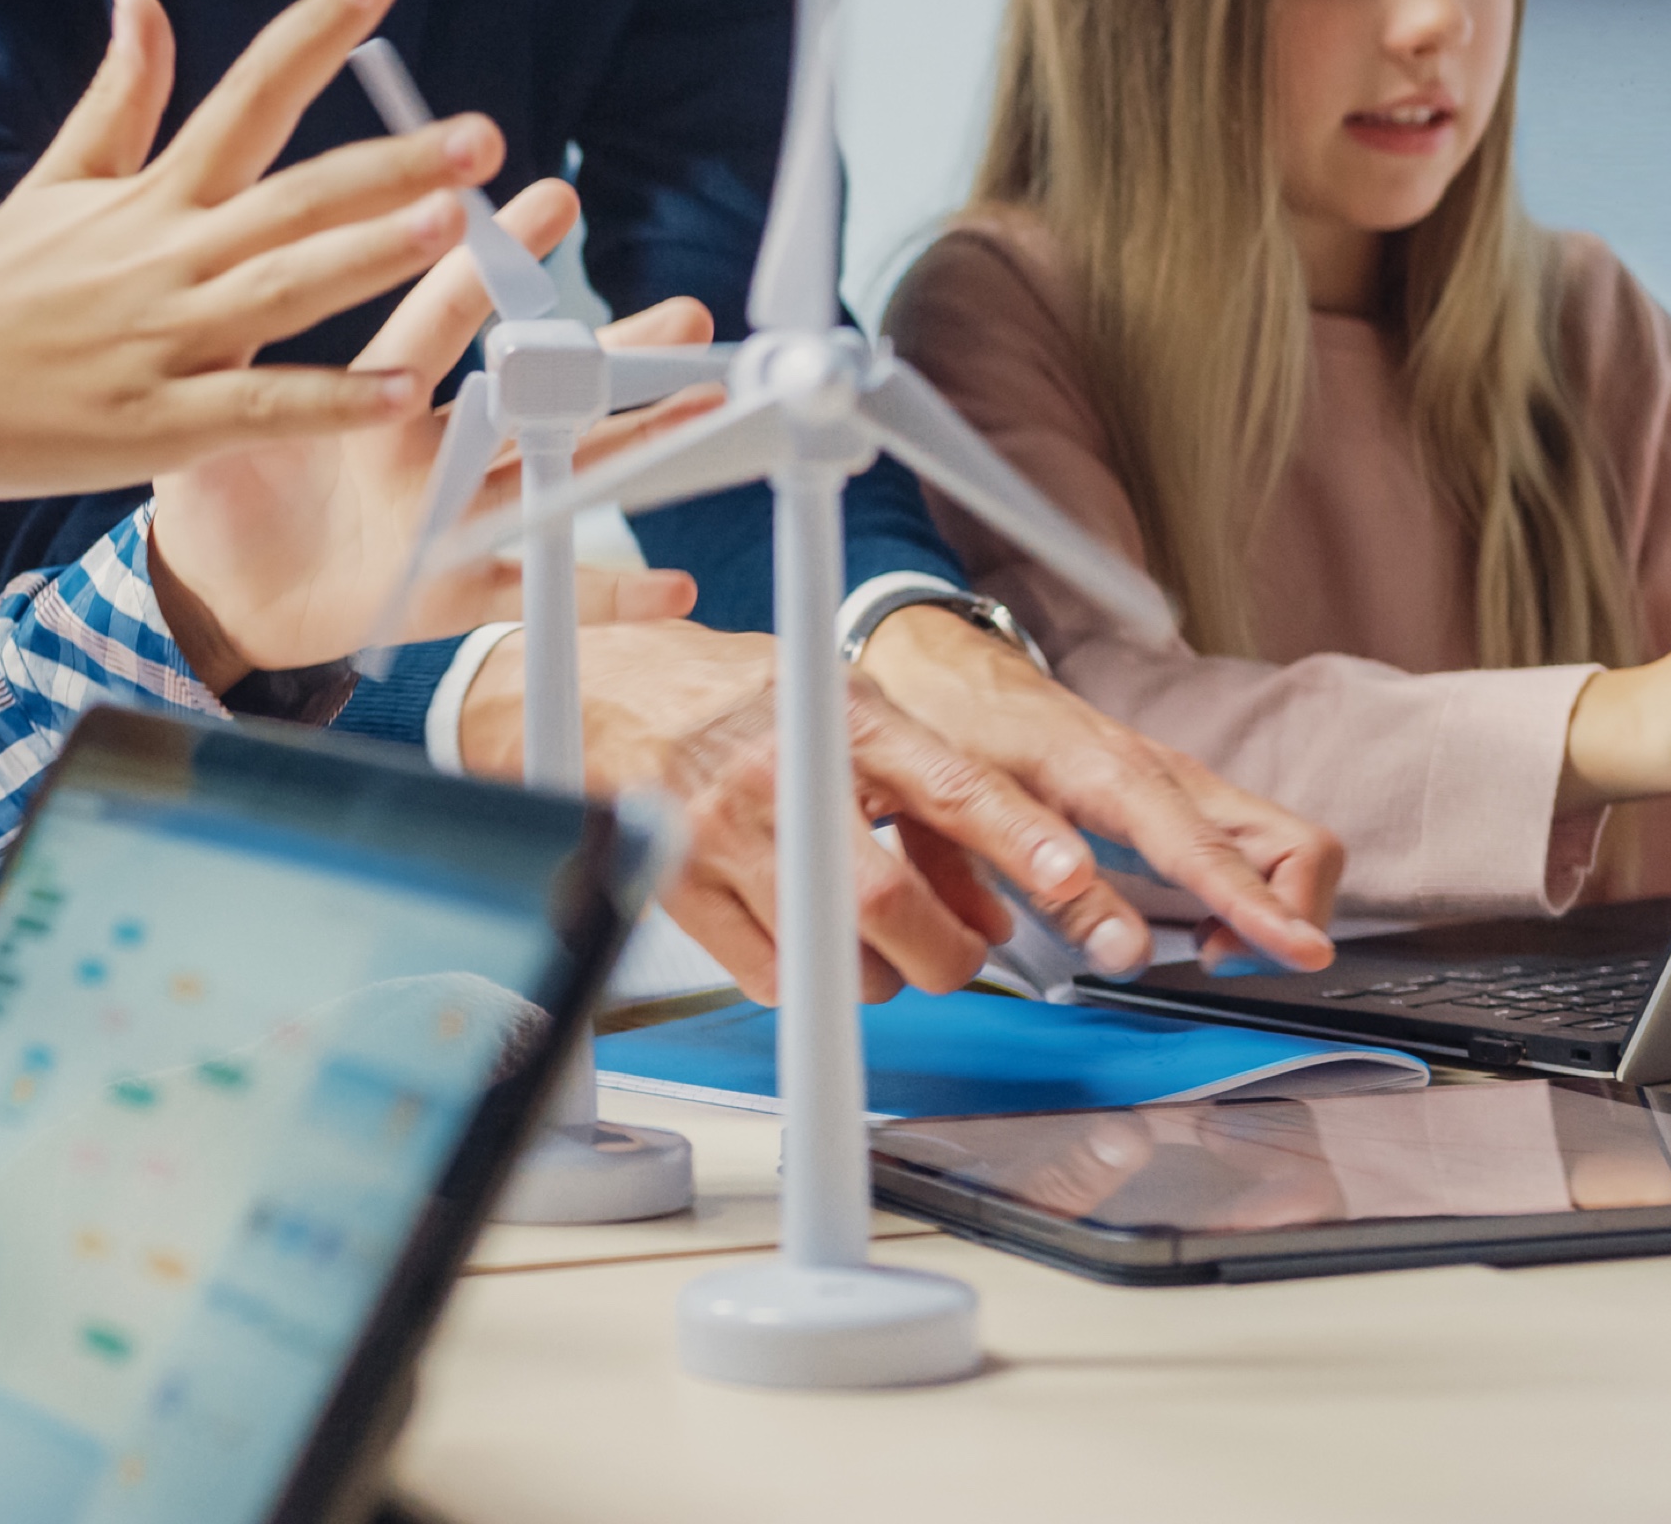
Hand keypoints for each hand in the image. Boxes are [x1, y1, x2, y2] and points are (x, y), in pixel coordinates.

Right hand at [0, 0, 497, 560]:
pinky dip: (330, 401)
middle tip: (483, 134)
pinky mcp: (160, 423)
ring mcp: (167, 340)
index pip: (247, 96)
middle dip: (390, 162)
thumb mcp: (56, 183)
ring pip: (285, 290)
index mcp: (153, 199)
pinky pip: (260, 407)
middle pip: (296, 197)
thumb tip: (145, 3)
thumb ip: (121, 100)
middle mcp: (169, 258)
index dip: (314, 34)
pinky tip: (404, 388)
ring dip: (368, 255)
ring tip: (451, 225)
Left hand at [146, 175, 713, 677]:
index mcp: (377, 393)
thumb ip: (236, 353)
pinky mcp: (450, 590)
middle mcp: (432, 448)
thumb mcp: (217, 415)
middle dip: (610, 354)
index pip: (442, 319)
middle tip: (686, 315)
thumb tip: (215, 256)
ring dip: (634, 447)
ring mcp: (451, 517)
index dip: (489, 265)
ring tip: (707, 414)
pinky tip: (673, 586)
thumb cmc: (215, 488)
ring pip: (557, 475)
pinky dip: (604, 592)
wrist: (205, 591)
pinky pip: (534, 589)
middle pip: (533, 392)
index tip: (548, 201)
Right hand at [460, 617, 1332, 1003]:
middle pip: (885, 904)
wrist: (597, 690)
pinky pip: (768, 978)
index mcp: (836, 714)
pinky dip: (803, 979)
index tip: (1074, 880)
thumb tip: (997, 900)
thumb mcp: (841, 703)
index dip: (1018, 839)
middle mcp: (778, 775)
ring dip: (872, 973)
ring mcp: (720, 838)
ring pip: (831, 957)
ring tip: (869, 937)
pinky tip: (799, 934)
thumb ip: (924, 787)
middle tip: (955, 956)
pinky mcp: (674, 889)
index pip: (949, 784)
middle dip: (941, 954)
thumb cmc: (731, 695)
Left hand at [851, 602, 1342, 978]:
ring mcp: (1187, 786)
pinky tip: (1204, 927)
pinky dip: (1254, 897)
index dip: (1266, 908)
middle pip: (1297, 843)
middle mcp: (1173, 778)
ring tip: (1209, 949)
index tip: (1306, 953)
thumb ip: (1050, 894)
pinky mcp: (1184, 798)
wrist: (954, 678)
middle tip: (1220, 960)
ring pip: (1289, 845)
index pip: (1215, 850)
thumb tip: (1124, 950)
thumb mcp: (980, 822)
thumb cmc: (963, 736)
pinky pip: (1257, 849)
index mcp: (1120, 778)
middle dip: (1291, 916)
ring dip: (1276, 909)